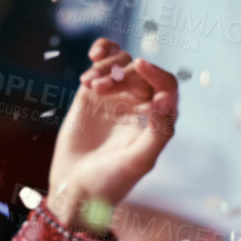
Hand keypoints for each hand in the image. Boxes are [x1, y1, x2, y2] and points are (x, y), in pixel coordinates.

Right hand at [47, 38, 178, 232]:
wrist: (73, 189)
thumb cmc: (110, 182)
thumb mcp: (138, 162)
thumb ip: (158, 132)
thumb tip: (165, 100)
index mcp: (159, 121)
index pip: (167, 86)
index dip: (156, 73)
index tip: (139, 66)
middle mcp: (140, 106)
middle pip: (140, 73)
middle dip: (122, 74)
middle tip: (100, 89)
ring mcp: (116, 98)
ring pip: (121, 64)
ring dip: (106, 67)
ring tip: (89, 85)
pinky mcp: (92, 94)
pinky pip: (102, 63)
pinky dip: (102, 52)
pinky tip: (95, 54)